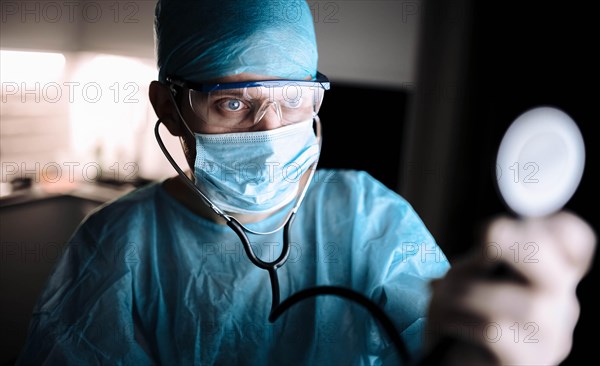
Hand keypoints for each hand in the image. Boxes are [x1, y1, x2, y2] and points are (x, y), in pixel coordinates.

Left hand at [422, 211, 595, 365]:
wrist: (450, 363)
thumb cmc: (461, 318)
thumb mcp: (470, 276)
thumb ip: (486, 255)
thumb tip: (495, 233)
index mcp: (549, 277)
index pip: (576, 243)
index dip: (555, 226)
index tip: (508, 225)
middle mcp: (559, 307)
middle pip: (561, 271)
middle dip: (517, 246)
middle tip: (484, 244)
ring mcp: (548, 339)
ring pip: (524, 304)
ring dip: (468, 292)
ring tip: (442, 297)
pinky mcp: (524, 364)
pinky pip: (494, 331)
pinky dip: (458, 318)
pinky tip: (445, 321)